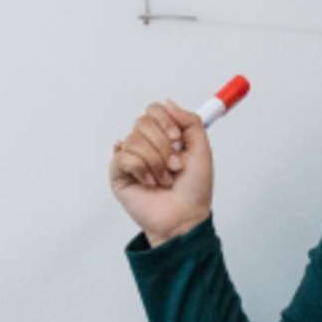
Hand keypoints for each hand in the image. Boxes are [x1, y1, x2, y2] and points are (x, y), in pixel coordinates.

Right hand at [108, 101, 212, 245]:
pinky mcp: (119, 172)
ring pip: (135, 140)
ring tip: (163, 179)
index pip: (154, 110)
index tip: (177, 139)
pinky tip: (148, 182)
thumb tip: (168, 103)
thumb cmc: (193, 190)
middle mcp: (146, 143)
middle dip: (164, 147)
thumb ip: (191, 122)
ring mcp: (131, 157)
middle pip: (143, 122)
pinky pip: (124, 156)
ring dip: (156, 163)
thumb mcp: (202, 150)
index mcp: (164, 136)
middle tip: (174, 166)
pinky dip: (142, 170)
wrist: (183, 217)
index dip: (165, 121)